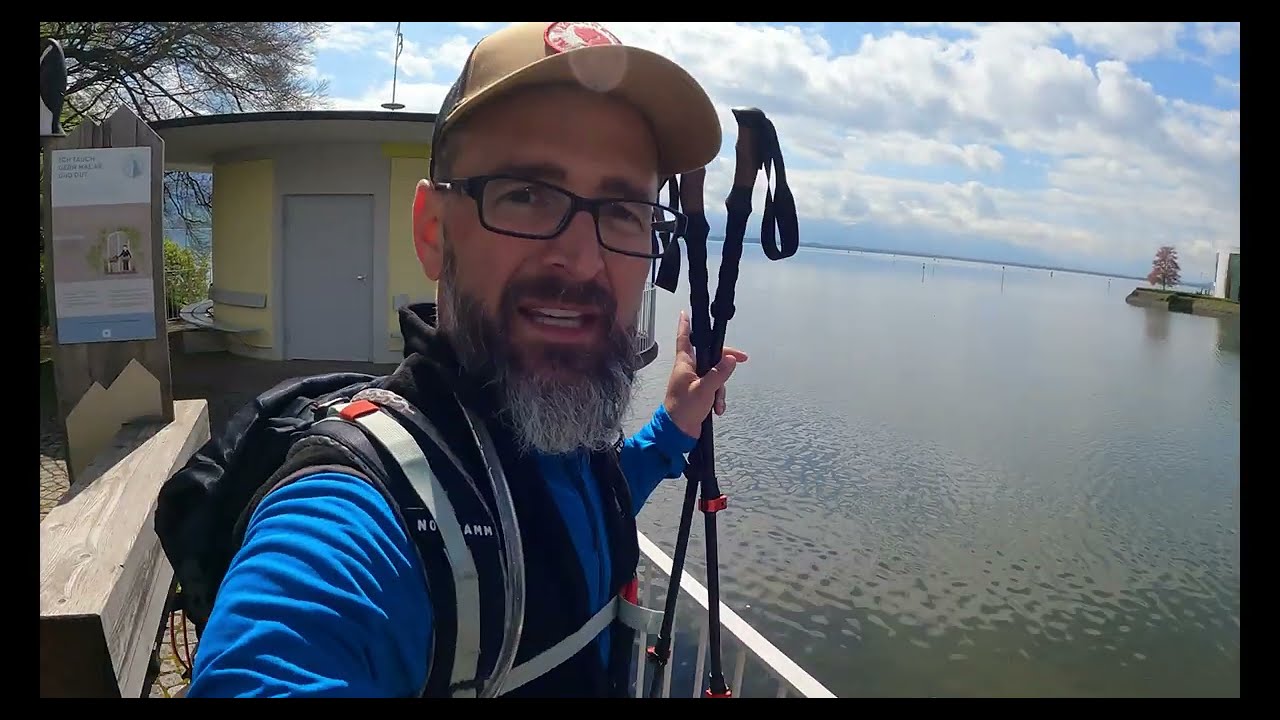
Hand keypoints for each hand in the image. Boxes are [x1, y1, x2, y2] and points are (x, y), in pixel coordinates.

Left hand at [663, 310, 748, 439]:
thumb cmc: (685, 408)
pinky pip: (713, 389)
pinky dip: (717, 398)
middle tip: (743, 360)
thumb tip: (732, 359)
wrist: (677, 432)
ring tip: (718, 403)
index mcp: (684, 364)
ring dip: (720, 389)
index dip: (685, 325)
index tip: (686, 313)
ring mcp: (693, 381)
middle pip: (710, 357)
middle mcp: (688, 369)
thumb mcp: (704, 389)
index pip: (684, 339)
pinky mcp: (698, 393)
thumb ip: (719, 373)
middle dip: (725, 362)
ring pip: (714, 375)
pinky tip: (717, 409)